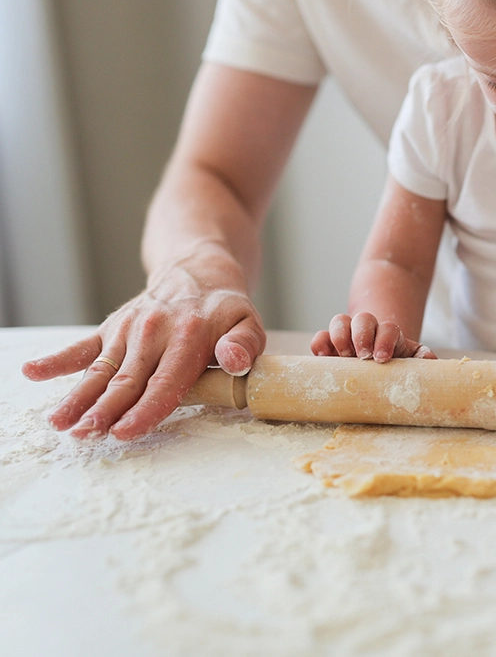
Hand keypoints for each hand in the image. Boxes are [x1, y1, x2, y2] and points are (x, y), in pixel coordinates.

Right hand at [21, 255, 265, 440]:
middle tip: (86, 436)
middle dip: (105, 411)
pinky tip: (32, 372)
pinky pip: (81, 346)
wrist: (198, 271)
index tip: (126, 431)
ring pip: (100, 370)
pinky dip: (56, 360)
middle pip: (126, 380)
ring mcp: (128, 330)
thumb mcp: (250, 322)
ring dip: (78, 397)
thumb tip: (232, 360)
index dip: (146, 409)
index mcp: (189, 337)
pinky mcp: (112, 328)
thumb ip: (245, 344)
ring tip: (60, 423)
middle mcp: (153, 333)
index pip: (166, 381)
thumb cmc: (225, 309)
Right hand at [311, 312, 435, 361]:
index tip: (383, 358)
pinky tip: (322, 355)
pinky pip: (321, 337)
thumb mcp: (411, 359)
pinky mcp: (329, 346)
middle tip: (363, 356)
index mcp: (389, 334)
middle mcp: (367, 330)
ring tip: (344, 355)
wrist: (379, 365)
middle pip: (363, 319)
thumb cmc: (396, 364)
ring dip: (341, 335)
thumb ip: (422, 358)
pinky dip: (319, 343)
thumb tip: (431, 360)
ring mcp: (346, 336)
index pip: (389, 328)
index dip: (385, 340)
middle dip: (362, 335)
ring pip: (340, 321)